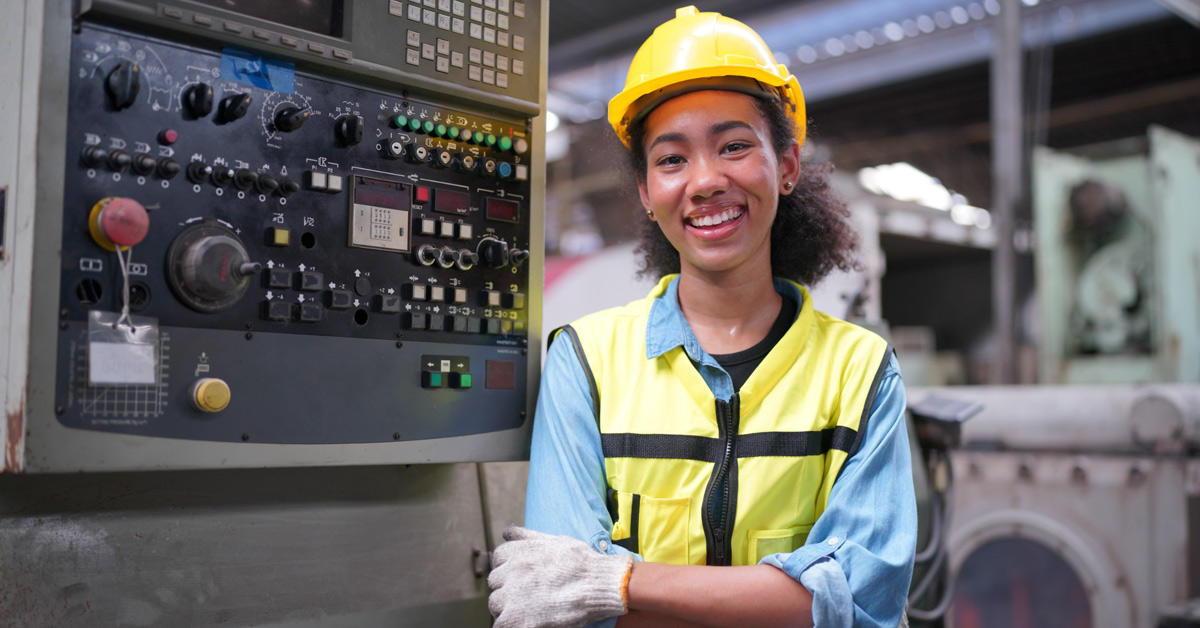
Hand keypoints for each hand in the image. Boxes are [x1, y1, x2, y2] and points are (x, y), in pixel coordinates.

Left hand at [488, 526, 632, 627]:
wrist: (597, 584)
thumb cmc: (581, 562)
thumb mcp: (554, 540)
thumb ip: (527, 536)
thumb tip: (507, 532)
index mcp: (516, 552)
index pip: (498, 559)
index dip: (510, 568)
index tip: (523, 576)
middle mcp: (509, 572)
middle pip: (495, 582)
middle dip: (508, 588)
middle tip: (528, 595)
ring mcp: (511, 596)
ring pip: (495, 604)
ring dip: (507, 607)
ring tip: (529, 609)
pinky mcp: (516, 620)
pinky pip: (501, 624)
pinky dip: (510, 624)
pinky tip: (527, 621)